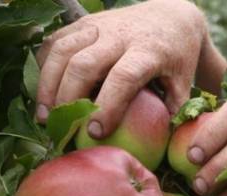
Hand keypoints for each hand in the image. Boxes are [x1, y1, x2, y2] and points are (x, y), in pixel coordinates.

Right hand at [36, 0, 206, 137]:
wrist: (169, 16)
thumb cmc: (176, 58)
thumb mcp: (183, 83)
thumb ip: (172, 113)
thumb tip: (158, 148)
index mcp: (148, 51)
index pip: (123, 77)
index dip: (107, 105)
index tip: (95, 133)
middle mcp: (120, 35)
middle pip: (83, 64)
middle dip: (68, 99)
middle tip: (61, 130)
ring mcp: (98, 25)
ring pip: (62, 50)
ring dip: (47, 84)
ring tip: (45, 117)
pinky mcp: (83, 22)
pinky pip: (55, 41)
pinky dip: (44, 67)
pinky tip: (43, 93)